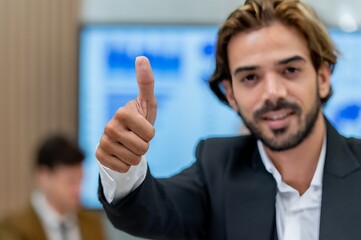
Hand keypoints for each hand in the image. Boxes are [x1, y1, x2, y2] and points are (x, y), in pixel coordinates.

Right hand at [96, 56, 156, 172]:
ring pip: (134, 161)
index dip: (150, 134)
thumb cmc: (139, 119)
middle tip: (136, 138)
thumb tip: (141, 56)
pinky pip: (123, 168)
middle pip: (143, 149)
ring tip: (129, 145)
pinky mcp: (99, 156)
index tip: (143, 127)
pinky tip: (121, 154)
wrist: (123, 138)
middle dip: (144, 146)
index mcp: (122, 112)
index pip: (150, 134)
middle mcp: (109, 127)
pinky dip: (126, 164)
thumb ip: (146, 82)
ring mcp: (102, 142)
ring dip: (136, 155)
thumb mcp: (146, 102)